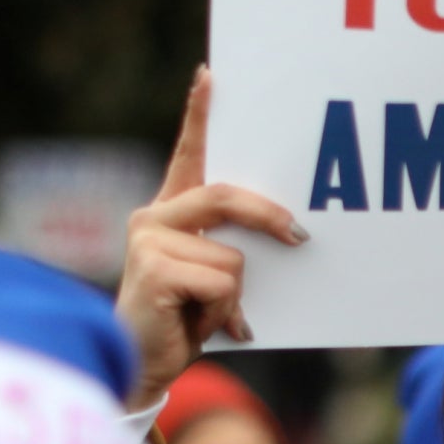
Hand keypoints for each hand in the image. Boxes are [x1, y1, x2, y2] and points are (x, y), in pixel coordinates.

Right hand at [114, 67, 306, 410]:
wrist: (144, 367)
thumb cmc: (183, 321)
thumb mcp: (213, 278)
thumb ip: (231, 249)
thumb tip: (290, 236)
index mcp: (168, 212)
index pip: (186, 155)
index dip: (199, 115)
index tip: (211, 76)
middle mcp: (153, 217)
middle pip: (225, 196)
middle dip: (269, 217)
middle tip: (300, 236)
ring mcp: (148, 239)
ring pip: (232, 256)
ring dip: (235, 295)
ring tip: (207, 314)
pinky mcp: (153, 267)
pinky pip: (222, 281)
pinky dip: (223, 312)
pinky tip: (198, 326)